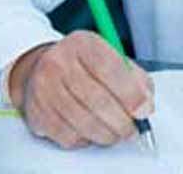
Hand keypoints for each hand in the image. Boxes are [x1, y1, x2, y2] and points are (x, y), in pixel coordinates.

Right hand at [8, 31, 153, 148]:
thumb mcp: (111, 58)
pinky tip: (88, 130)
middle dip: (121, 122)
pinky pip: (68, 136)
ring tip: (114, 132)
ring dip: (106, 135)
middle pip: (97, 100)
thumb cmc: (83, 67)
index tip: (143, 110)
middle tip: (131, 130)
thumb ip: (134, 78)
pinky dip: (85, 140)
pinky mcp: (36, 112)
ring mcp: (44, 87)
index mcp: (82, 43)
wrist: (41, 69)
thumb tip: (145, 105)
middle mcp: (59, 61)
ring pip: (83, 123)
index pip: (109, 68)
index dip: (130, 94)